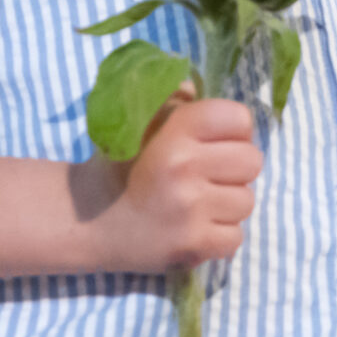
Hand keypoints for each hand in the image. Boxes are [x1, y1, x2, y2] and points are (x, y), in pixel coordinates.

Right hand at [84, 91, 262, 272]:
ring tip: (198, 204)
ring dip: (227, 204)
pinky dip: (219, 236)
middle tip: (208, 176)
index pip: (239, 119)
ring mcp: (189, 210)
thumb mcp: (140, 121)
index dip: (234, 130)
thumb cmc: (120, 166)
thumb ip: (174, 100)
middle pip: (252, 161)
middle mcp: (184, 167)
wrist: (84, 221)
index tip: (215, 141)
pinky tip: (194, 228)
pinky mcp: (191, 246)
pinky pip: (234, 238)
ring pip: (246, 201)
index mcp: (175, 131)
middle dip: (235, 168)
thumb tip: (198, 89)